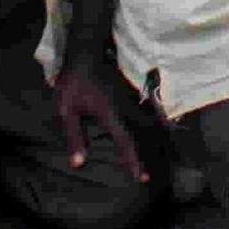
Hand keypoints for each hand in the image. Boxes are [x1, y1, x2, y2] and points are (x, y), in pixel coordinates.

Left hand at [51, 62, 148, 183]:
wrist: (86, 51)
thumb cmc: (73, 81)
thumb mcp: (65, 109)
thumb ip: (73, 136)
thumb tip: (78, 162)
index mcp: (110, 114)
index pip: (124, 141)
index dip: (133, 160)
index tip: (141, 177)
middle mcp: (125, 109)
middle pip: (143, 134)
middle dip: (151, 154)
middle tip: (154, 174)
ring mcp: (129, 100)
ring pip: (147, 123)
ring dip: (154, 140)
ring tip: (162, 157)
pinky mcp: (129, 95)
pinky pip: (143, 114)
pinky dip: (151, 125)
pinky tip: (155, 133)